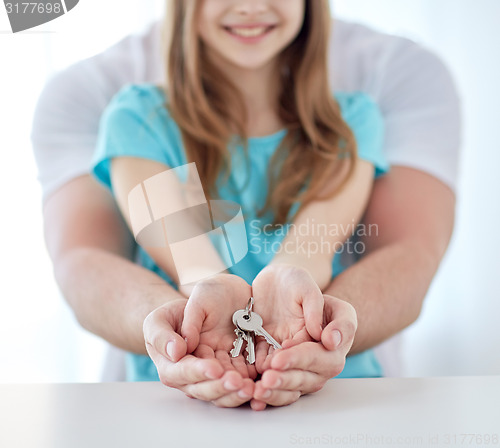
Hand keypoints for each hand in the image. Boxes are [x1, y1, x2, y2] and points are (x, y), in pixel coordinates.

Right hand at [143, 296, 254, 406]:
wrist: (200, 303)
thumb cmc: (176, 313)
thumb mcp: (160, 318)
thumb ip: (163, 335)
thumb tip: (175, 352)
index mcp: (171, 365)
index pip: (183, 373)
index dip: (199, 372)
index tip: (214, 368)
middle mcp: (192, 375)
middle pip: (205, 389)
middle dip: (221, 387)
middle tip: (237, 382)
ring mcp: (213, 374)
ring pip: (223, 392)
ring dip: (236, 393)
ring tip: (250, 388)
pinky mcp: (232, 369)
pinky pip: (240, 381)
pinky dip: (249, 384)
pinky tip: (259, 384)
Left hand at [250, 294, 356, 409]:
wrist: (273, 284)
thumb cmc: (295, 282)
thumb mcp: (306, 285)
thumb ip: (316, 306)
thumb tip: (328, 339)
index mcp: (331, 337)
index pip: (322, 356)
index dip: (301, 357)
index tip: (281, 354)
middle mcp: (317, 355)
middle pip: (309, 378)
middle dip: (287, 379)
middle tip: (267, 379)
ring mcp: (296, 362)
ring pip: (292, 386)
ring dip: (276, 392)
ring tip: (258, 391)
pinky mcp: (275, 364)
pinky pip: (274, 384)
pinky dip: (265, 392)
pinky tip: (252, 396)